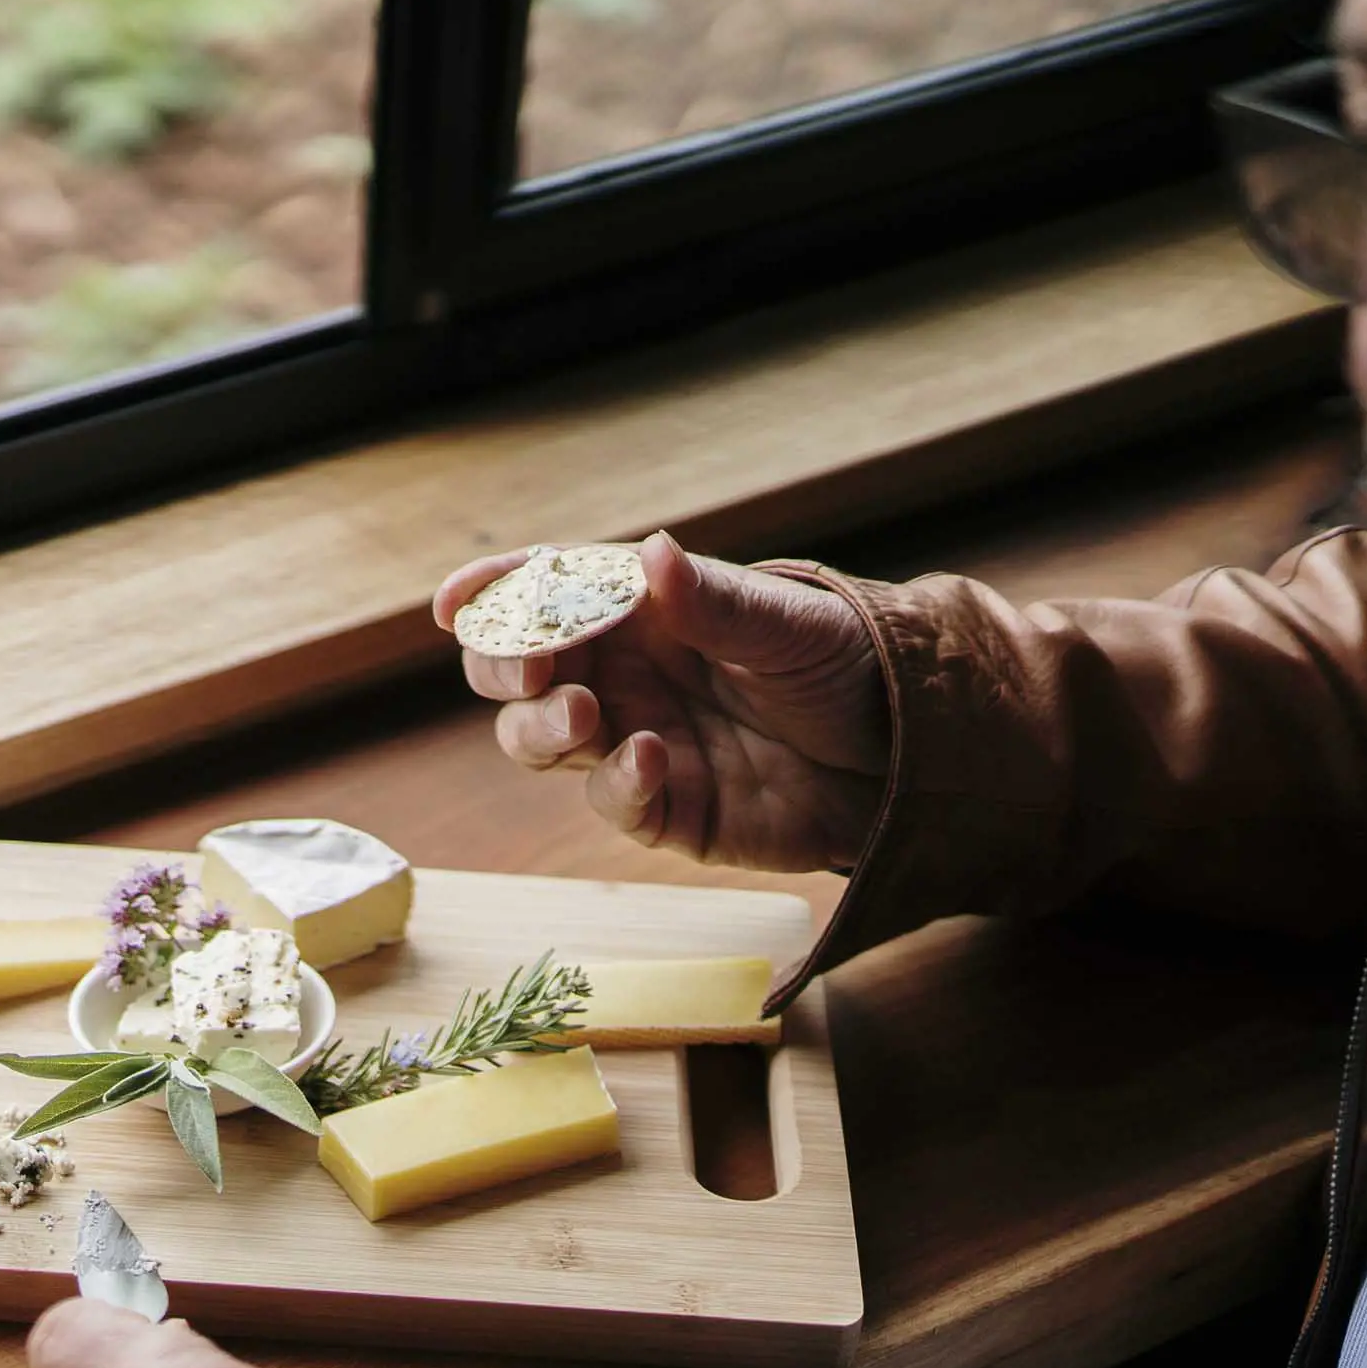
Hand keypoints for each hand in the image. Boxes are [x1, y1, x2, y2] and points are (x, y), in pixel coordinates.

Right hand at [442, 531, 888, 871]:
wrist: (911, 754)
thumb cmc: (852, 664)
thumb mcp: (790, 624)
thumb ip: (714, 600)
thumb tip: (650, 558)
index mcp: (644, 611)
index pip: (547, 593)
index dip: (494, 594)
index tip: (455, 604)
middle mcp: (625, 674)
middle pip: (517, 669)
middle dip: (502, 666)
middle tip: (530, 667)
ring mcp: (635, 740)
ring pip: (537, 738)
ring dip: (538, 726)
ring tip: (582, 714)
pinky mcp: (663, 809)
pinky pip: (609, 799)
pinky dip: (615, 782)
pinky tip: (651, 760)